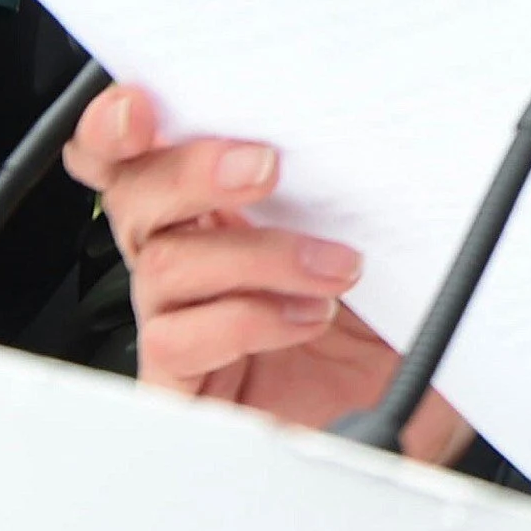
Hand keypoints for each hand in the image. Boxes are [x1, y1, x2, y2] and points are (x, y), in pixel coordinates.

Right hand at [65, 83, 469, 465]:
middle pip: (137, 195)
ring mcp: (183, 321)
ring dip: (257, 254)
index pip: (145, 155)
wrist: (409, 427)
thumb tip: (397, 128)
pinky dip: (248, 318)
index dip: (121, 127)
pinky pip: (181, 339)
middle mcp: (193, 260)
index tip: (143, 102)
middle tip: (263, 166)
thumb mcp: (399, 246)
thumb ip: (375, 191)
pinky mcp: (185, 386)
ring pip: (164, 262)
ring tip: (337, 268)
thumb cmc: (394, 333)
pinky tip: (305, 320)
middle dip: (191, 169)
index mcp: (227, 210)